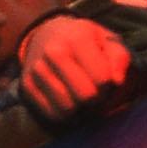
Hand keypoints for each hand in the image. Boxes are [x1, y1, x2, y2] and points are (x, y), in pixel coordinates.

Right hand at [15, 15, 131, 122]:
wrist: (46, 33)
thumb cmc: (85, 39)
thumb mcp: (107, 39)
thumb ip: (119, 58)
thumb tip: (117, 82)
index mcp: (78, 38)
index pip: (102, 78)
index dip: (110, 85)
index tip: (107, 81)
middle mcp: (54, 52)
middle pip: (85, 96)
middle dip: (97, 99)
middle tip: (97, 92)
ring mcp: (38, 69)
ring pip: (68, 108)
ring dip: (81, 109)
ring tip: (83, 96)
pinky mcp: (27, 85)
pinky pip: (52, 114)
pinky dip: (65, 114)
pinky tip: (69, 101)